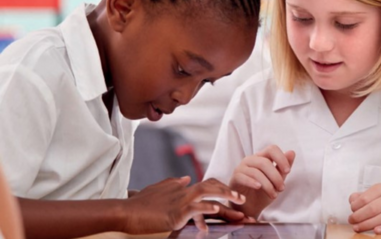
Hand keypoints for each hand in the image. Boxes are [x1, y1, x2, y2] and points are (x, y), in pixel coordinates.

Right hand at [122, 176, 246, 233]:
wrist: (126, 211)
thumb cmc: (141, 203)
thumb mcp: (159, 189)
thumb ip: (174, 184)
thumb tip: (185, 178)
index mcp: (183, 188)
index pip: (208, 184)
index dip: (223, 188)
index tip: (235, 195)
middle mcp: (184, 191)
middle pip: (212, 186)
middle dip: (230, 192)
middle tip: (243, 199)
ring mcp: (180, 201)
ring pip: (207, 193)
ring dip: (224, 196)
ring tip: (238, 202)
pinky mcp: (174, 213)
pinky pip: (194, 208)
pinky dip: (206, 208)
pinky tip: (216, 209)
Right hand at [229, 145, 294, 217]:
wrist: (248, 208)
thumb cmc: (262, 193)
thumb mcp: (276, 181)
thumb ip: (282, 168)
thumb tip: (292, 152)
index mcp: (262, 157)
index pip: (272, 149)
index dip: (281, 158)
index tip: (288, 171)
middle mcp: (251, 160)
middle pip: (265, 162)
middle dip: (276, 176)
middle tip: (282, 188)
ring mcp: (242, 167)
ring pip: (256, 171)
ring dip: (267, 184)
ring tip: (273, 195)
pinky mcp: (235, 177)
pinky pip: (244, 176)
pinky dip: (253, 182)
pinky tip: (258, 187)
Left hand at [348, 184, 380, 233]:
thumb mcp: (380, 194)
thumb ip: (364, 196)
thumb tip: (352, 200)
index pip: (365, 198)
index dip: (355, 206)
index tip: (351, 212)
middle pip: (372, 208)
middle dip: (359, 216)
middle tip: (352, 222)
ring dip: (367, 224)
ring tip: (358, 228)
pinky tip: (376, 231)